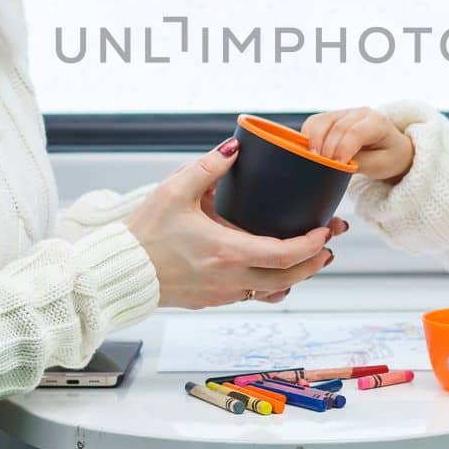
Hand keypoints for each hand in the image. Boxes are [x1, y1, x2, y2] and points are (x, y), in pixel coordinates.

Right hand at [124, 138, 337, 308]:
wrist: (119, 271)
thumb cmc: (144, 233)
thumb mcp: (174, 191)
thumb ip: (207, 168)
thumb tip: (233, 148)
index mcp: (227, 252)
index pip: (284, 255)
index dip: (311, 245)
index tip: (324, 231)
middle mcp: (229, 278)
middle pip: (288, 279)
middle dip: (314, 264)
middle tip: (329, 247)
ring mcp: (221, 294)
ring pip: (271, 292)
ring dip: (293, 277)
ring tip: (308, 260)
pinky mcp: (210, 300)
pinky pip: (250, 296)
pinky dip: (269, 285)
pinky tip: (271, 272)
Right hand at [301, 107, 414, 180]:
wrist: (392, 148)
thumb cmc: (389, 157)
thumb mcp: (381, 165)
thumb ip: (359, 164)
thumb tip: (335, 164)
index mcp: (378, 122)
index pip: (355, 132)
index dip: (343, 149)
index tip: (337, 165)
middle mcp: (360, 113)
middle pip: (336, 127)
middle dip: (327, 149)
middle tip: (324, 167)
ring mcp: (344, 112)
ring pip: (320, 122)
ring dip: (314, 142)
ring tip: (316, 160)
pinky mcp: (332, 117)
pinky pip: (313, 123)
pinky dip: (308, 137)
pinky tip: (312, 151)